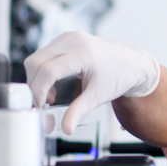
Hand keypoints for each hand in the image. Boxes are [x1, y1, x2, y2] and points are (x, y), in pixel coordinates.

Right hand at [24, 31, 159, 133]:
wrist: (132, 64)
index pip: (47, 70)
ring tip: (52, 94)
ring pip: (37, 57)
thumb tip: (66, 128)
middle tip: (44, 102)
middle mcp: (75, 41)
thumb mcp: (97, 97)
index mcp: (84, 54)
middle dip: (34, 86)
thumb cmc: (119, 78)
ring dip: (37, 78)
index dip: (39, 90)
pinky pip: (44, 53)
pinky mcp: (67, 37)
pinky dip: (43, 70)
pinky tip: (54, 82)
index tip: (41, 105)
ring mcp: (70, 36)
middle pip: (36, 62)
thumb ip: (78, 112)